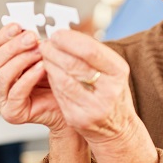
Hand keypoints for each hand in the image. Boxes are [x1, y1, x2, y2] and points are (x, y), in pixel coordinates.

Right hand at [0, 24, 65, 132]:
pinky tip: (42, 67)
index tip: (18, 25)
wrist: (72, 105)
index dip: (3, 35)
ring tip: (40, 51)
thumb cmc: (57, 80)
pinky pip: (16, 92)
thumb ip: (34, 43)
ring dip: (22, 59)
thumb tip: (30, 25)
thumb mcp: (44, 56)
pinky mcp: (11, 112)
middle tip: (32, 37)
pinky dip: (29, 77)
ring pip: (3, 74)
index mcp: (1, 67)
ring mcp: (2, 99)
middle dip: (14, 46)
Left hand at [38, 29, 137, 144]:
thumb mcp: (111, 70)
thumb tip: (65, 35)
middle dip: (54, 51)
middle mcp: (109, 90)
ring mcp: (93, 106)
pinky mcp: (78, 117)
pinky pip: (58, 94)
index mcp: (118, 72)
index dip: (69, 40)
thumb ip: (92, 53)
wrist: (117, 128)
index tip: (57, 34)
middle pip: (74, 64)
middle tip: (46, 44)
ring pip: (62, 79)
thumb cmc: (111, 93)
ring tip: (44, 55)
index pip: (90, 51)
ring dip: (49, 64)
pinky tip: (48, 72)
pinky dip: (51, 79)